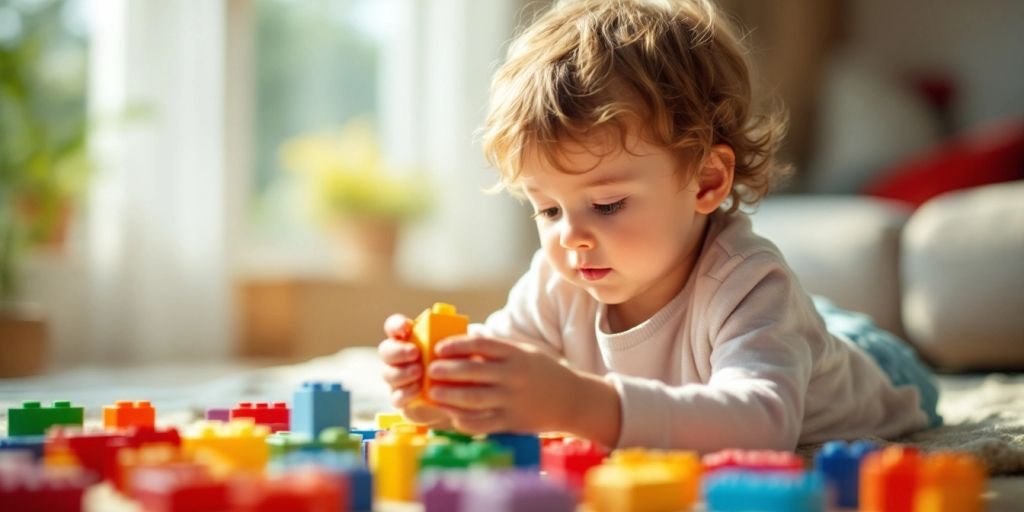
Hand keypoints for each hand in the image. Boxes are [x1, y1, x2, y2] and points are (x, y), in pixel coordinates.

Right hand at [377, 313, 451, 427]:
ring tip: (419, 371)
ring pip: (388, 373)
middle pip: (386, 350)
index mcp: (408, 339)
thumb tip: (467, 334)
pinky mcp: (401, 398)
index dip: (396, 325)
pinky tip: (417, 390)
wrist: (456, 394)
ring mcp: (396, 378)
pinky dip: (405, 393)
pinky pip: (396, 397)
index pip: (394, 327)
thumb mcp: (456, 350)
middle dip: (398, 351)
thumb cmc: (455, 364)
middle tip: (415, 352)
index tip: (406, 327)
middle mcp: (398, 357)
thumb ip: (453, 342)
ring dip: (401, 372)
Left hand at [425, 335, 598, 435]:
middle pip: (473, 371)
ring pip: (473, 399)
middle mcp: (514, 376)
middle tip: (430, 370)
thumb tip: (467, 335)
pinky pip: (481, 423)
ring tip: (434, 392)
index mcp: (516, 355)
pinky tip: (451, 415)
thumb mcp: (524, 352)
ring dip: (449, 396)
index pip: (481, 344)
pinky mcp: (512, 422)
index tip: (440, 348)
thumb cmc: (543, 372)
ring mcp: (513, 400)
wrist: (572, 400)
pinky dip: (463, 420)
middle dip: (447, 370)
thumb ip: (497, 347)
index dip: (457, 345)